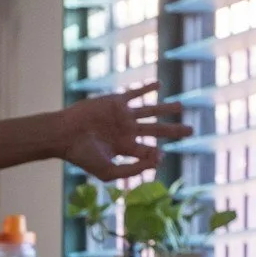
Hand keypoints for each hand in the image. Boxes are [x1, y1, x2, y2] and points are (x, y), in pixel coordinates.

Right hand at [55, 85, 190, 180]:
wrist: (64, 134)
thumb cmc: (82, 156)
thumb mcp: (108, 171)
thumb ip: (132, 170)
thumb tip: (157, 160)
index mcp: (125, 148)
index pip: (149, 151)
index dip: (157, 154)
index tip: (160, 155)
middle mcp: (127, 131)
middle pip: (156, 130)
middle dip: (174, 131)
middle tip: (191, 130)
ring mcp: (122, 116)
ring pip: (151, 111)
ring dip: (166, 109)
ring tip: (181, 106)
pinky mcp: (116, 102)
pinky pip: (135, 94)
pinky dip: (147, 88)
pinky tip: (159, 85)